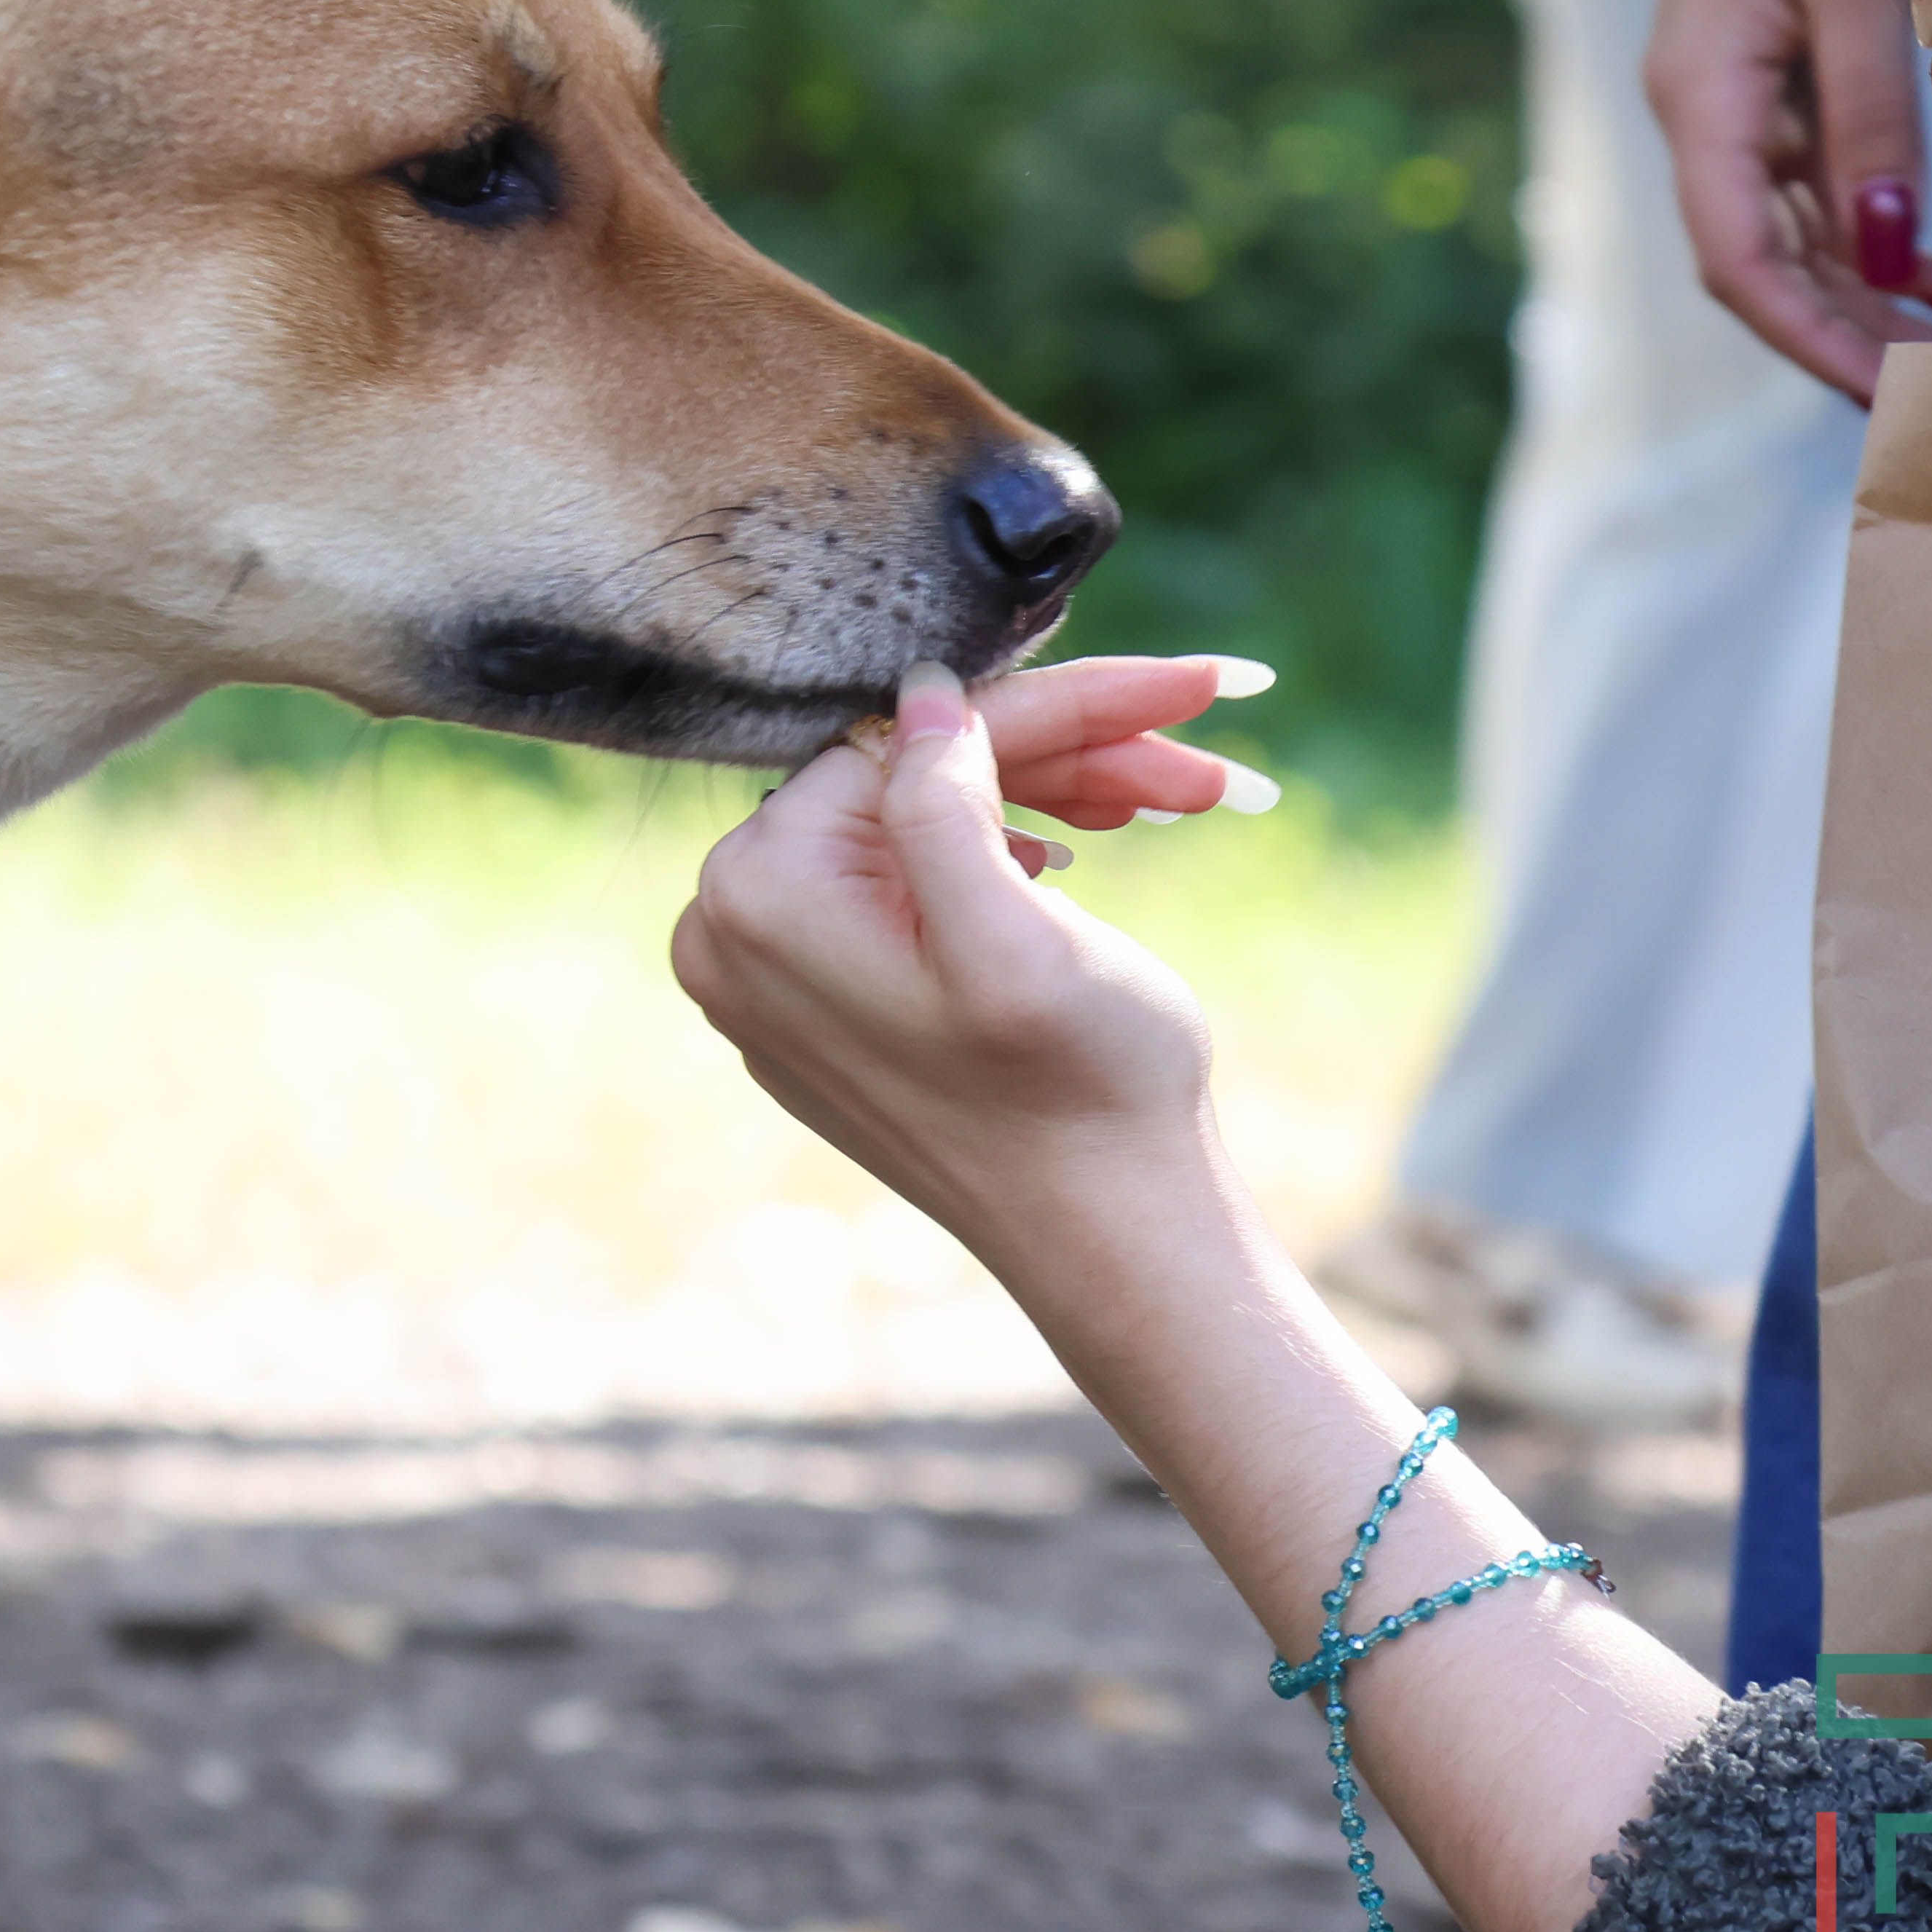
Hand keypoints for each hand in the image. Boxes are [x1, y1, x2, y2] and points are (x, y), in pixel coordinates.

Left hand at [668, 657, 1244, 1283]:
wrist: (1116, 1240)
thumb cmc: (1081, 1092)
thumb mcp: (1015, 935)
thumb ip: (941, 800)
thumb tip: (918, 694)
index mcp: (759, 902)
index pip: (905, 748)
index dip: (1052, 713)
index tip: (1177, 691)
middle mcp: (735, 937)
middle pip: (915, 786)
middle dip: (1067, 758)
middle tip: (1196, 756)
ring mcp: (779, 980)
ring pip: (926, 831)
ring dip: (1054, 802)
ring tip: (1178, 797)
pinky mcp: (835, 1008)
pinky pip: (912, 890)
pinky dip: (1004, 858)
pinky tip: (1076, 854)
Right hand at [1646, 0, 1931, 400]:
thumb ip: (1868, 120)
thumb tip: (1885, 252)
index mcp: (1699, 94)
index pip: (1737, 256)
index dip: (1807, 335)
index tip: (1885, 391)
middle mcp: (1700, 120)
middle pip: (1760, 268)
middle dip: (1847, 338)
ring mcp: (1729, 115)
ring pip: (1787, 246)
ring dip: (1866, 301)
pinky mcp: (1765, 104)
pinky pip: (1808, 203)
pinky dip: (1868, 249)